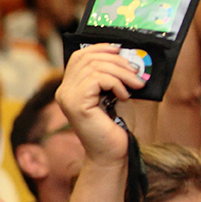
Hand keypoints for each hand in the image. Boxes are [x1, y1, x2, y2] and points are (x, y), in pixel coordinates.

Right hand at [55, 44, 144, 162]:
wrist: (113, 153)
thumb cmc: (116, 126)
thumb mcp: (114, 93)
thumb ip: (111, 74)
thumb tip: (122, 53)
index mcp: (70, 87)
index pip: (79, 56)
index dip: (100, 48)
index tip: (120, 49)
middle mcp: (64, 91)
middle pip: (88, 58)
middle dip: (117, 61)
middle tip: (136, 72)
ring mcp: (67, 97)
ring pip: (95, 67)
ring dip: (121, 73)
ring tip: (135, 85)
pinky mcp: (76, 104)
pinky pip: (97, 79)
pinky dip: (116, 83)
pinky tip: (124, 96)